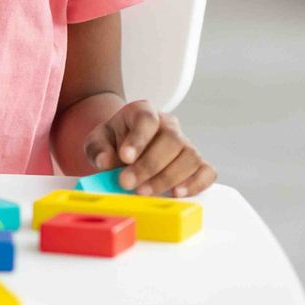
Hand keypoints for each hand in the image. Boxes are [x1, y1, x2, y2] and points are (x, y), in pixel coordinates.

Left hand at [83, 99, 216, 197]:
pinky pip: (207, 172)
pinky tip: (177, 193)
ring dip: (167, 178)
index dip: (138, 139)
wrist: (126, 149)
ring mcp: (186, 143)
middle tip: (128, 183)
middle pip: (171, 139)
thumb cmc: (113, 143)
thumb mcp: (98, 141)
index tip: (124, 158)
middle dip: (149, 165)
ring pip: (189, 156)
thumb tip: (105, 161)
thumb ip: (98, 149)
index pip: (147, 119)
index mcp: (144, 111)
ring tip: (145, 192)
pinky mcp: (198, 163)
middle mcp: (169, 125)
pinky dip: (195, 184)